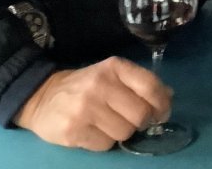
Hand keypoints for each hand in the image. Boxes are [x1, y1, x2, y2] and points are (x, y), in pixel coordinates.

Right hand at [14, 57, 170, 150]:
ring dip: (120, 133)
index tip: (161, 114)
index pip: (150, 86)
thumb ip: (140, 84)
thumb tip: (169, 96)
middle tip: (131, 121)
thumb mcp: (113, 75)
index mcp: (115, 67)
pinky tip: (92, 131)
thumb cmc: (86, 86)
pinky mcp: (74, 130)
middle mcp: (101, 84)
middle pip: (141, 114)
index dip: (162, 104)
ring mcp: (86, 108)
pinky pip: (105, 146)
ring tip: (107, 123)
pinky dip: (103, 142)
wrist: (42, 96)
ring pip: (124, 133)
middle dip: (140, 122)